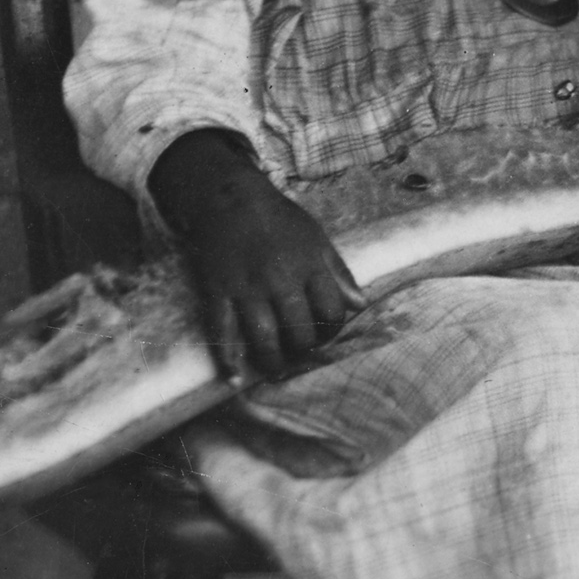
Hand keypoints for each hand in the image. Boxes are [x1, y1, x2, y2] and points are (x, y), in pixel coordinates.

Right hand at [153, 134, 363, 383]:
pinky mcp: (217, 291)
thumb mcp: (317, 239)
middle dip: (305, 350)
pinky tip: (233, 378)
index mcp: (309, 266)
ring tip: (277, 373)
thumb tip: (360, 305)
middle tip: (303, 356)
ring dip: (272, 361)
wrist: (230, 200)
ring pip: (264, 336)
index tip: (328, 335)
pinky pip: (222, 329)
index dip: (335, 329)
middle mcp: (280, 280)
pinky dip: (227, 356)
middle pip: (299, 329)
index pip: (332, 310)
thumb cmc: (280, 220)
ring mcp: (247, 287)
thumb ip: (339, 272)